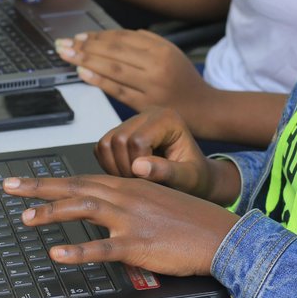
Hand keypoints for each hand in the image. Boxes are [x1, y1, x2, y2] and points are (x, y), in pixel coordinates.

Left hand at [3, 174, 237, 276]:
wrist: (218, 234)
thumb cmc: (189, 220)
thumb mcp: (154, 202)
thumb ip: (126, 206)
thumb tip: (103, 217)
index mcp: (129, 186)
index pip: (81, 180)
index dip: (50, 181)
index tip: (25, 181)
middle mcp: (126, 196)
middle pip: (75, 188)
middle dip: (39, 187)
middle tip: (9, 187)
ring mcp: (131, 219)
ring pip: (84, 210)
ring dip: (52, 213)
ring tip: (26, 219)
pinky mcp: (138, 244)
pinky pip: (103, 247)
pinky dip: (78, 250)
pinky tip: (57, 254)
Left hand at [57, 30, 210, 118]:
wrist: (206, 110)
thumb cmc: (185, 82)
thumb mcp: (173, 54)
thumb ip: (148, 42)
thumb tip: (117, 35)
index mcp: (163, 49)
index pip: (123, 38)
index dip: (98, 36)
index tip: (79, 37)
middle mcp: (157, 65)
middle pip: (115, 51)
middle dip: (86, 46)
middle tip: (64, 44)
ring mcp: (151, 85)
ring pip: (113, 68)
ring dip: (86, 60)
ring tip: (67, 55)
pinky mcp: (146, 105)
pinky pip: (117, 90)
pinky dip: (98, 80)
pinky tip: (82, 74)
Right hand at [96, 108, 240, 204]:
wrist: (195, 174)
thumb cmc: (195, 176)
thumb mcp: (188, 177)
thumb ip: (167, 171)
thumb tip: (138, 167)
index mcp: (167, 119)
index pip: (138, 140)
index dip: (139, 166)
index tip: (151, 181)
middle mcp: (148, 114)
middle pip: (118, 139)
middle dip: (125, 167)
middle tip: (141, 182)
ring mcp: (133, 121)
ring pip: (105, 143)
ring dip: (114, 167)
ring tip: (135, 179)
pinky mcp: (121, 131)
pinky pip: (101, 147)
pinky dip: (109, 165)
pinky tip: (128, 173)